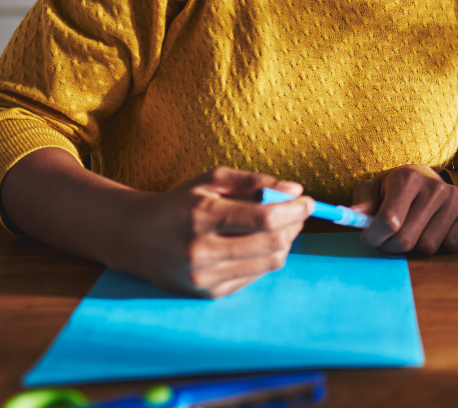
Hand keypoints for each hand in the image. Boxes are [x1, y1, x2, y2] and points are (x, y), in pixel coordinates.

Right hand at [115, 167, 312, 297]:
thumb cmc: (180, 202)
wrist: (134, 237)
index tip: (308, 201)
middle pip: (272, 244)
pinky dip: (265, 257)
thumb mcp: (213, 180)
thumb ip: (256, 181)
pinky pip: (255, 276)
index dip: (295, 210)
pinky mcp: (207, 293)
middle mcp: (201, 251)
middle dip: (295, 226)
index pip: (265, 219)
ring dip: (285, 242)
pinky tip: (257, 243)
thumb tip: (295, 191)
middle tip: (299, 212)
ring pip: (270, 263)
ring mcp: (203, 277)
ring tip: (280, 226)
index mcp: (202, 217)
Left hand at [351, 165, 457, 254]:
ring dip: (414, 248)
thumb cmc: (396, 188)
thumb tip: (349, 216)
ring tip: (410, 232)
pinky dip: (438, 246)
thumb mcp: (375, 189)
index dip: (373, 237)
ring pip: (427, 247)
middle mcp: (435, 187)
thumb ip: (362, 204)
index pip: (389, 221)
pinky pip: (449, 247)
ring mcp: (454, 200)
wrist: (429, 179)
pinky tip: (431, 230)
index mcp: (407, 178)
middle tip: (386, 240)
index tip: (369, 238)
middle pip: (406, 240)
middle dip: (390, 247)